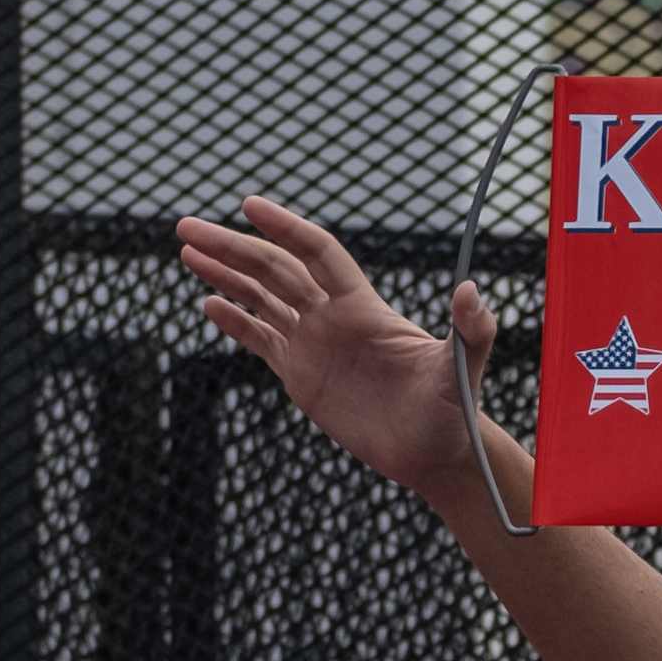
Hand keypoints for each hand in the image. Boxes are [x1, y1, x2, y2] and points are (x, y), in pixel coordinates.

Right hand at [181, 192, 497, 489]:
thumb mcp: (463, 370)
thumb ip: (470, 330)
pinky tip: (208, 302)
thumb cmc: (453, 411)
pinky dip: (235, 322)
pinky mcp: (302, 376)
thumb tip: (474, 293)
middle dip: (232, 247)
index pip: (316, 253)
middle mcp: (333, 318)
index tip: (248, 205)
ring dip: (226, 275)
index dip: (285, 228)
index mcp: (363, 308)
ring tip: (188, 252)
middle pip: (274, 269)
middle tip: (186, 228)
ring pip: (261, 298)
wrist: (435, 455)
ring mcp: (314, 344)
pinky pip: (261, 340)